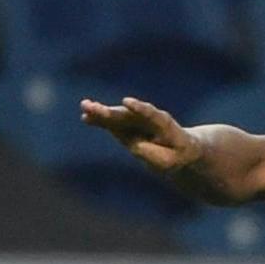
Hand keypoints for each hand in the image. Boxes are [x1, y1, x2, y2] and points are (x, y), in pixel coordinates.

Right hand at [79, 96, 200, 174]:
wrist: (179, 148)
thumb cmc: (178, 155)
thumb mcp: (171, 161)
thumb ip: (154, 154)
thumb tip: (135, 146)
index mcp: (165, 124)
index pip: (152, 114)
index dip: (139, 108)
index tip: (126, 102)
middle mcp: (148, 118)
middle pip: (128, 114)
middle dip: (112, 112)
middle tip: (95, 108)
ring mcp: (135, 120)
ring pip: (117, 116)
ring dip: (100, 112)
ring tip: (85, 107)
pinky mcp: (125, 126)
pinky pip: (111, 123)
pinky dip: (99, 120)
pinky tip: (85, 117)